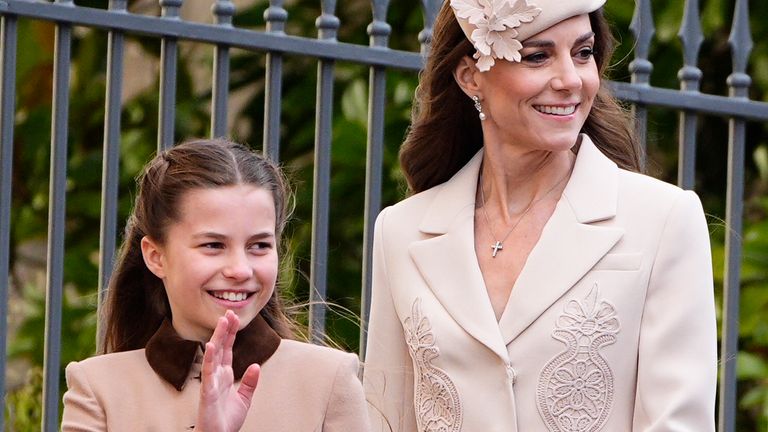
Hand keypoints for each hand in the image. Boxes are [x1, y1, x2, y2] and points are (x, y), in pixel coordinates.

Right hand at [196, 310, 260, 431]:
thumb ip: (249, 382)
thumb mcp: (244, 399)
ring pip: (214, 355)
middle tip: (229, 312)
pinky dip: (210, 359)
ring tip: (222, 322)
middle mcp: (217, 375)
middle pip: (221, 347)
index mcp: (225, 375)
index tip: (234, 317)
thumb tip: (255, 366)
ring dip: (218, 338)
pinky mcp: (208, 392)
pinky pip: (208, 373)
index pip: (228, 349)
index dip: (231, 333)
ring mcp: (211, 382)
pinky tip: (211, 345)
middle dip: (225, 330)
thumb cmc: (227, 420)